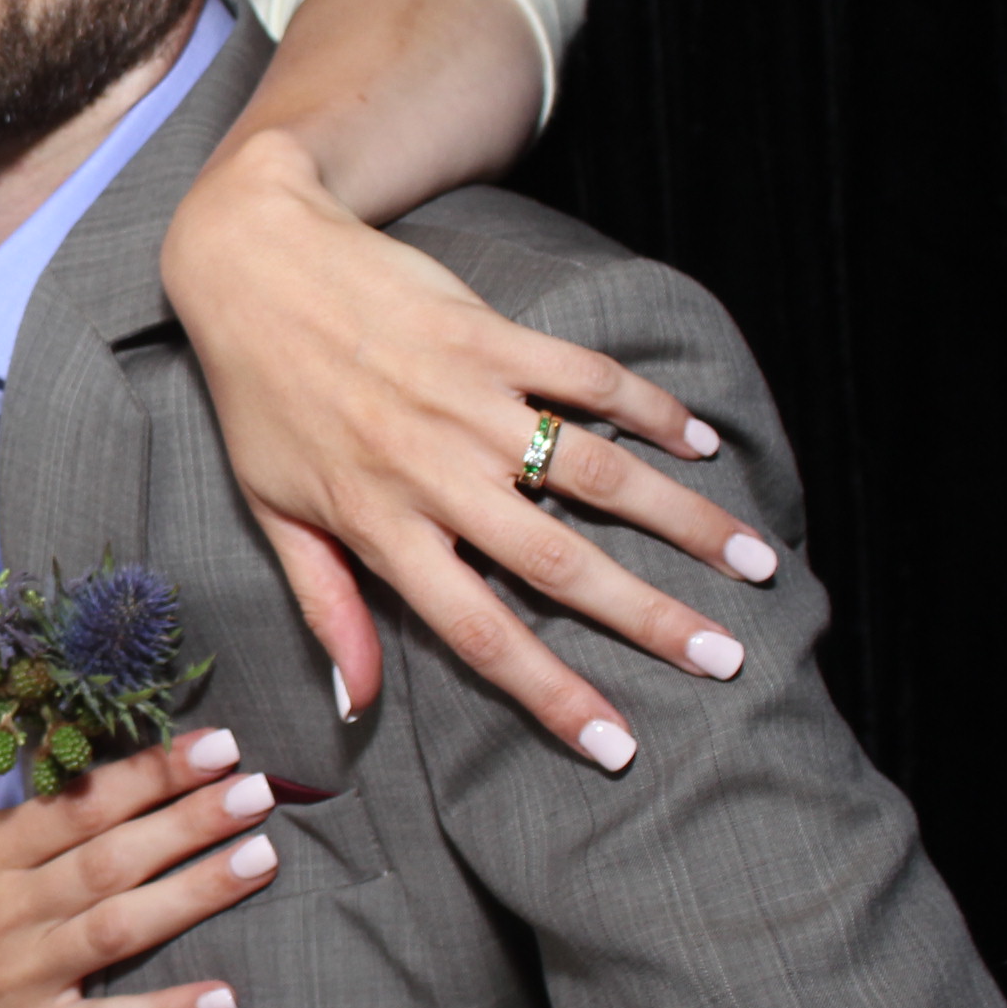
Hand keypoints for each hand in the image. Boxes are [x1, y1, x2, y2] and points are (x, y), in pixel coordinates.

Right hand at [0, 695, 277, 1007]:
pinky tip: (224, 997)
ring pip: (121, 929)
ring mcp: (27, 978)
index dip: (147, 773)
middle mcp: (10, 911)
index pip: (78, 805)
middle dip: (189, 821)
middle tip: (260, 788)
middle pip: (112, 859)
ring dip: (195, 895)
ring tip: (261, 858)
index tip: (213, 742)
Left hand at [162, 128, 777, 770]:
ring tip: (754, 561)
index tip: (618, 747)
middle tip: (726, 659)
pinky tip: (701, 443)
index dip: (551, 695)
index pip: (477, 633)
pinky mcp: (492, 336)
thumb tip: (354, 704)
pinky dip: (653, 409)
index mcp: (379, 526)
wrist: (252, 261)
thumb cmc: (259, 396)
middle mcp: (432, 471)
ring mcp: (468, 400)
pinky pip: (589, 378)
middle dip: (650, 619)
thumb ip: (326, 607)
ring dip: (684, 520)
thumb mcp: (274, 509)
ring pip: (597, 473)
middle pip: (560, 564)